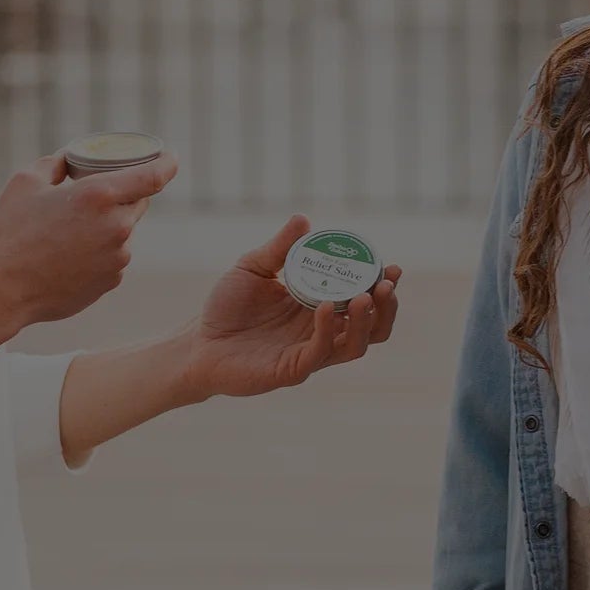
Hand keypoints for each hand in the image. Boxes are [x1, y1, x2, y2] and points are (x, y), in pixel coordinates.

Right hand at [0, 153, 176, 381]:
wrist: (3, 289)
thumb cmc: (11, 232)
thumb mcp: (26, 181)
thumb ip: (55, 163)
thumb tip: (69, 159)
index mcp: (100, 196)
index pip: (154, 176)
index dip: (166, 163)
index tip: (169, 158)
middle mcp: (117, 226)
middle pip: (139, 202)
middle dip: (124, 194)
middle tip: (97, 194)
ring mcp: (118, 257)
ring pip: (124, 231)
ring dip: (109, 225)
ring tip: (70, 232)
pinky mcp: (112, 280)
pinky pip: (114, 257)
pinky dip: (100, 251)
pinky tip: (69, 256)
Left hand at [180, 215, 401, 400]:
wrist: (197, 342)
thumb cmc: (226, 306)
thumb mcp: (253, 267)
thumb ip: (279, 247)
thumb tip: (304, 219)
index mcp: (320, 308)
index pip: (363, 299)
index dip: (382, 286)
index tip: (392, 267)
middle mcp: (321, 332)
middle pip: (372, 327)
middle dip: (387, 306)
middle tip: (386, 282)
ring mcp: (309, 354)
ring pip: (356, 345)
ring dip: (366, 321)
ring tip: (366, 295)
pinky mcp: (292, 369)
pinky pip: (320, 352)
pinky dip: (328, 330)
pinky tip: (324, 307)